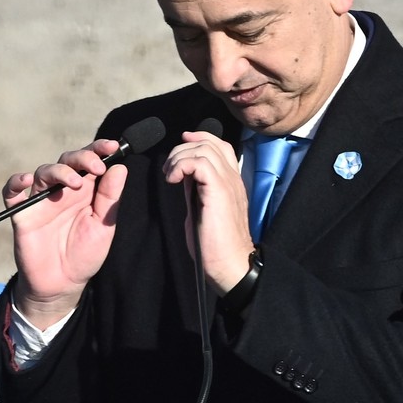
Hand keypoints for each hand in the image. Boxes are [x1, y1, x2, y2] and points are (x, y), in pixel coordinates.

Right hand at [6, 139, 127, 327]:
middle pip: (67, 161)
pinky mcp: (22, 213)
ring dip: (59, 171)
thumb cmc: (84, 255)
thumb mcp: (103, 226)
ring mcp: (40, 200)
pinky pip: (11, 193)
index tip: (112, 146)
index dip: (99, 149)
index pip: (90, 161)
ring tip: (74, 183)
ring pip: (43, 172)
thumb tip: (120, 166)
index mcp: (84, 191)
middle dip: (82, 157)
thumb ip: (109, 197)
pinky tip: (25, 180)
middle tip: (96, 167)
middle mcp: (62, 190)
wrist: (62, 284)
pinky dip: (15, 183)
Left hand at [162, 130, 251, 289]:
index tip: (182, 141)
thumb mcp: (201, 209)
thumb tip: (183, 175)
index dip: (200, 137)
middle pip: (209, 143)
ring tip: (170, 176)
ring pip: (204, 149)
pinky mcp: (220, 191)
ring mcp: (229, 183)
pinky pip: (200, 163)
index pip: (220, 146)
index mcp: (231, 182)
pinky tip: (173, 181)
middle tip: (169, 169)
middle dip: (182, 149)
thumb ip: (196, 189)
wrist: (230, 264)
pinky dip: (181, 166)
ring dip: (179, 158)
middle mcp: (233, 178)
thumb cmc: (214, 245)